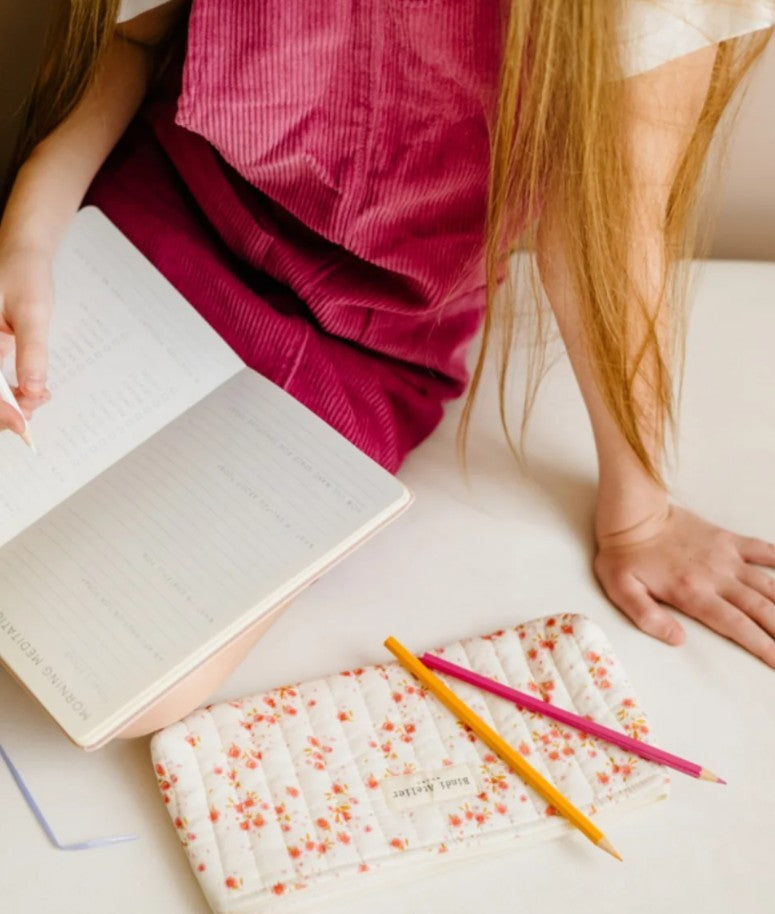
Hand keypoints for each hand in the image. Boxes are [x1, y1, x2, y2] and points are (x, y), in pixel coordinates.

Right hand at [0, 241, 52, 434]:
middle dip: (4, 410)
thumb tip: (34, 389)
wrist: (23, 255)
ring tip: (38, 400)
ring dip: (9, 404)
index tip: (22, 423)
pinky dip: (11, 393)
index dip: (0, 409)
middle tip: (33, 413)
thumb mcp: (32, 312)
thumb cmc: (23, 274)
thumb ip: (32, 351)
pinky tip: (33, 392)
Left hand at [594, 504, 774, 667]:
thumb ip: (648, 617)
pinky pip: (761, 550)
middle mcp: (716, 577)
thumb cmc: (623, 553)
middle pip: (759, 610)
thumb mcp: (621, 589)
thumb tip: (677, 639)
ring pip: (767, 585)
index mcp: (692, 593)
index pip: (736, 626)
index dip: (761, 646)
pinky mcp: (726, 539)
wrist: (632, 512)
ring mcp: (725, 557)